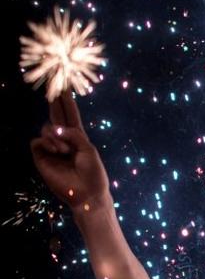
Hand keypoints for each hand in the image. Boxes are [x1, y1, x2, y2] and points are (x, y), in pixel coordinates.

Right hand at [30, 93, 109, 210]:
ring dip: (56, 136)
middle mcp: (63, 140)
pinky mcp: (41, 158)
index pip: (71, 115)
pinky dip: (46, 142)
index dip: (67, 101)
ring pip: (46, 128)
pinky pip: (37, 141)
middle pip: (56, 115)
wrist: (86, 193)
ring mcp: (51, 148)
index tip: (64, 87)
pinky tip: (56, 151)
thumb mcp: (88, 150)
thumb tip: (55, 129)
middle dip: (54, 101)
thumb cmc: (92, 172)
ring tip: (65, 151)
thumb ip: (73, 135)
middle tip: (52, 85)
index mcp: (78, 137)